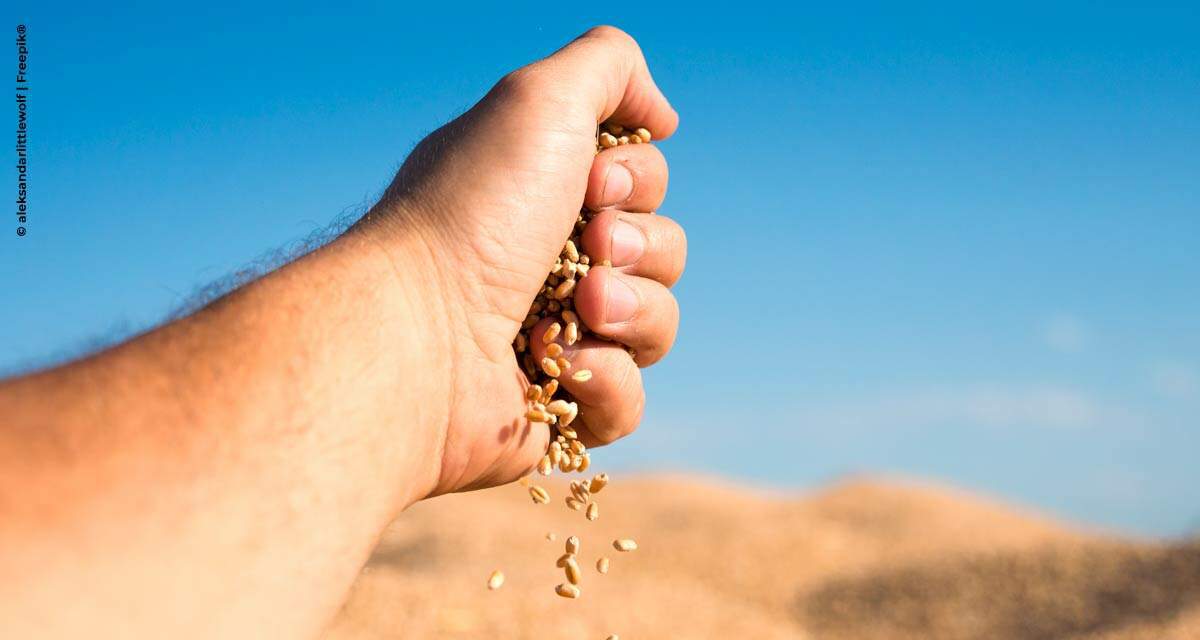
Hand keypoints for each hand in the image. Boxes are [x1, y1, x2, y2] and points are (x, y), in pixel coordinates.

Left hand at [353, 26, 684, 495]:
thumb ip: (610, 67)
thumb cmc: (469, 215)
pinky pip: (628, 403)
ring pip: (657, 327)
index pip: (643, 186)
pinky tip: (556, 369)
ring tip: (574, 312)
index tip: (590, 184)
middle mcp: (546, 263)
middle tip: (585, 248)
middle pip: (662, 252)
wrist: (415, 335)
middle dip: (637, 248)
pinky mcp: (554, 413)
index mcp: (539, 195)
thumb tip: (661, 115)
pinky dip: (605, 383)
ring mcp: (554, 340)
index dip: (635, 183)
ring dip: (629, 312)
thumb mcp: (538, 99)